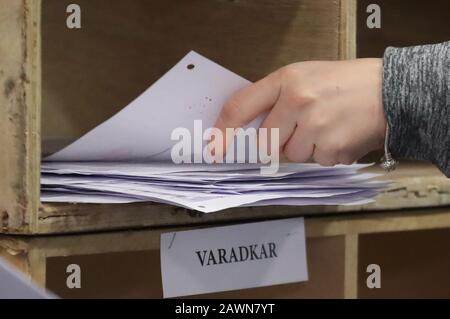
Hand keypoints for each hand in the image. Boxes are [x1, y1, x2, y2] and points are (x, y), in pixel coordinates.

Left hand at [212, 58, 386, 165]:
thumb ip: (275, 98)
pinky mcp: (332, 150)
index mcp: (287, 80)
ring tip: (327, 126)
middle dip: (280, 140)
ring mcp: (315, 128)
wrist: (390, 92)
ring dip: (306, 147)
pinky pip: (315, 162)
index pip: (241, 107)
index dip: (223, 130)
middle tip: (303, 125)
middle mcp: (297, 102)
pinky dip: (325, 155)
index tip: (214, 147)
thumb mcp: (305, 77)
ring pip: (291, 155)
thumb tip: (247, 127)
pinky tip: (339, 135)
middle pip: (265, 142)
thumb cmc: (344, 83)